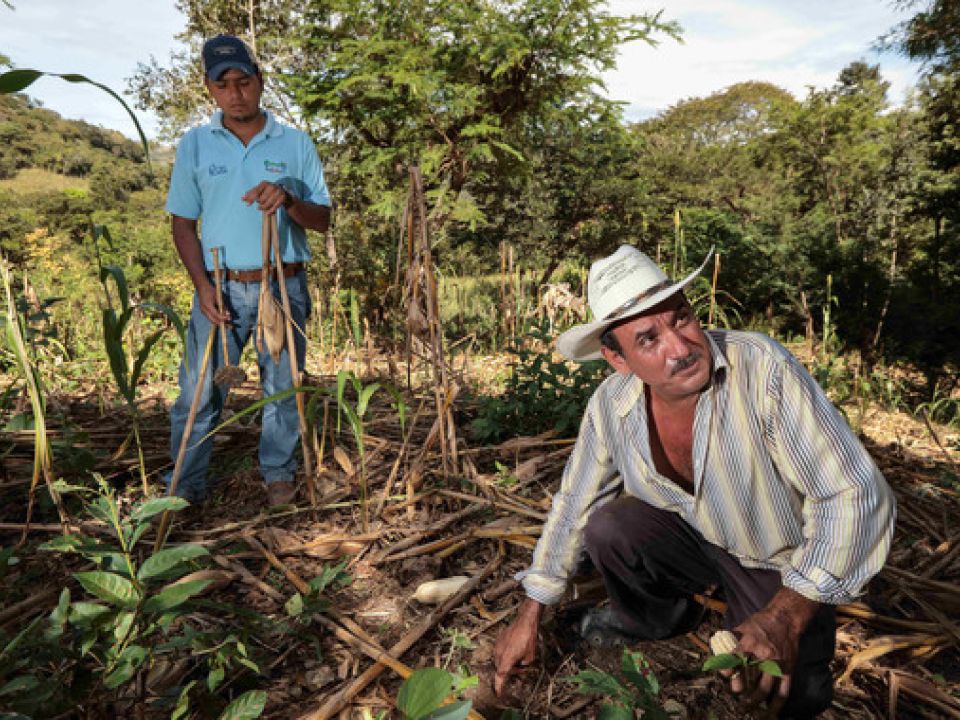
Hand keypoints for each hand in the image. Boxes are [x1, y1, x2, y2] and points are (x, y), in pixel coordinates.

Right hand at [197, 283, 231, 325]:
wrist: (202, 287)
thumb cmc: (211, 291)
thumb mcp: (219, 297)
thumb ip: (223, 306)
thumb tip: (228, 314)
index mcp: (208, 306)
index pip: (216, 315)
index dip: (223, 318)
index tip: (229, 319)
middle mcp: (204, 310)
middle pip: (213, 320)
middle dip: (222, 324)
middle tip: (230, 326)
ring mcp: (203, 311)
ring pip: (211, 320)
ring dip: (219, 322)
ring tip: (227, 324)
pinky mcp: (203, 311)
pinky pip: (210, 318)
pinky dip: (216, 319)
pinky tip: (222, 320)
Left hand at [242, 181, 289, 214]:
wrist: (283, 193)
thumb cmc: (268, 192)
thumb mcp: (260, 190)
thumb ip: (251, 194)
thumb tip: (242, 198)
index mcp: (264, 183)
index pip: (256, 192)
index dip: (251, 198)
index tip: (247, 205)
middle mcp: (272, 186)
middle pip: (261, 199)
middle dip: (259, 204)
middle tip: (259, 205)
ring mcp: (278, 192)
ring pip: (267, 204)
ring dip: (263, 208)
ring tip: (262, 209)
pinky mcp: (282, 198)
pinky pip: (274, 207)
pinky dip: (270, 211)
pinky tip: (267, 213)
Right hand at [493, 598, 541, 695]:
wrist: (525, 622)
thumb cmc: (528, 640)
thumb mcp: (530, 657)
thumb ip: (522, 664)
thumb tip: (519, 663)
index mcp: (506, 660)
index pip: (499, 676)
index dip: (498, 686)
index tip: (498, 693)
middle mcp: (498, 654)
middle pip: (500, 668)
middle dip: (508, 671)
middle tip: (519, 669)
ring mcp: (497, 646)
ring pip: (499, 659)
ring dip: (506, 662)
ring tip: (518, 657)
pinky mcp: (498, 639)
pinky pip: (499, 651)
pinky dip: (505, 653)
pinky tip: (515, 649)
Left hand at [730, 588, 818, 713]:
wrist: (785, 620)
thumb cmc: (759, 624)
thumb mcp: (741, 627)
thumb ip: (728, 642)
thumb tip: (716, 657)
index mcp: (748, 641)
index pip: (734, 657)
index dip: (726, 668)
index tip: (723, 676)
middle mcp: (762, 654)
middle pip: (749, 677)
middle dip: (738, 688)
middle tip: (732, 693)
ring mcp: (776, 664)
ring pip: (764, 689)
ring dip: (753, 701)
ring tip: (745, 708)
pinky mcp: (788, 670)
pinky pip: (783, 692)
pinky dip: (776, 705)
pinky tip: (769, 713)